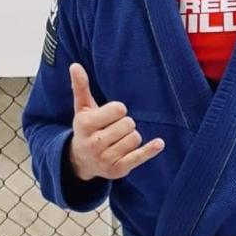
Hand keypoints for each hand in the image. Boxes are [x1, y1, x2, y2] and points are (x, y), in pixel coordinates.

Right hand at [67, 63, 164, 180]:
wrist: (81, 161)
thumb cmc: (86, 129)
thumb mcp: (82, 109)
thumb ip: (80, 87)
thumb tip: (75, 65)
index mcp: (84, 125)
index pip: (118, 109)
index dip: (118, 110)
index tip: (111, 116)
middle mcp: (93, 143)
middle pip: (129, 124)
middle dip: (125, 124)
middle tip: (114, 130)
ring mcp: (105, 159)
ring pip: (135, 138)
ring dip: (132, 137)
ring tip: (119, 140)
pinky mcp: (117, 170)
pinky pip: (139, 157)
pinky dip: (150, 150)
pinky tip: (159, 143)